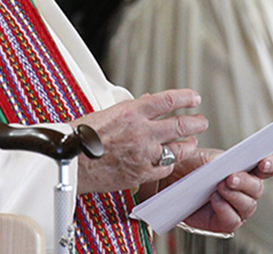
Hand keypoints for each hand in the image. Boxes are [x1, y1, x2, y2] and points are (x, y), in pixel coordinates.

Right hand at [74, 89, 207, 194]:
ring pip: (177, 148)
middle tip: (201, 121)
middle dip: (196, 122)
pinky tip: (172, 160)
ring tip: (192, 142)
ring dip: (188, 144)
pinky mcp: (140, 173)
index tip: (194, 99)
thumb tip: (148, 100)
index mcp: (132, 112)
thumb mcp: (107, 112)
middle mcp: (141, 131)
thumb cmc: (82, 136)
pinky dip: (170, 163)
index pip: (168, 100)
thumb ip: (131, 107)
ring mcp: (143, 154)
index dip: (186, 98)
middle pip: (180, 124)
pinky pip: (165, 168)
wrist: (71, 161)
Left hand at [164, 149, 272, 233]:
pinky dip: (225, 209)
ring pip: (248, 205)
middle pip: (258, 188)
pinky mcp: (223, 222)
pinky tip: (214, 199)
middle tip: (230, 177)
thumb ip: (223, 161)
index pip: (267, 167)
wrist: (170, 179)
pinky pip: (233, 219)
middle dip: (246, 182)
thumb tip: (231, 166)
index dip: (271, 164)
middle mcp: (244, 189)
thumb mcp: (207, 158)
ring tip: (219, 187)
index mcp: (245, 168)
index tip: (264, 162)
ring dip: (234, 195)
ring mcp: (236, 207)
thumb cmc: (190, 166)